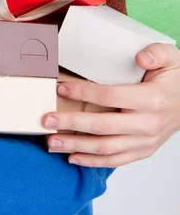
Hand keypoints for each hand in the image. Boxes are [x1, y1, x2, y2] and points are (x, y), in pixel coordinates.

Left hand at [42, 43, 179, 167]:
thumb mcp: (171, 57)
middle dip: (71, 124)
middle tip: (46, 120)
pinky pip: (115, 160)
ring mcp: (144, 141)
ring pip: (105, 148)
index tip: (61, 88)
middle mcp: (147, 124)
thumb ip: (156, 52)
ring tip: (51, 143)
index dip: (84, 92)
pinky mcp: (142, 151)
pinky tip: (72, 157)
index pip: (110, 96)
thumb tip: (140, 56)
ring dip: (76, 147)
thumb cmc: (175, 79)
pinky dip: (92, 162)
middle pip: (102, 126)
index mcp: (150, 100)